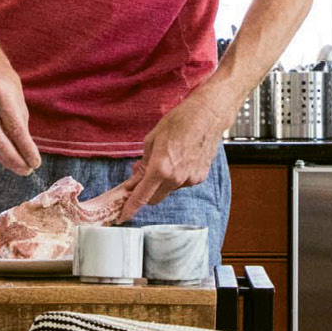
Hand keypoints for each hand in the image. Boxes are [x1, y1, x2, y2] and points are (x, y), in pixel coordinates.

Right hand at [0, 55, 40, 175]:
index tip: (36, 162)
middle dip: (14, 159)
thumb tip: (25, 151)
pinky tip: (5, 158)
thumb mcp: (17, 98)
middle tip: (27, 171)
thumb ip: (19, 123)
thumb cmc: (4, 82)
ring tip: (19, 168)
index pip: (14, 128)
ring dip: (4, 159)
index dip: (25, 148)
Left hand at [120, 90, 232, 213]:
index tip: (123, 214)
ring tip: (163, 161)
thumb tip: (136, 177)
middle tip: (139, 178)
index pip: (142, 196)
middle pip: (154, 199)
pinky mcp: (200, 177)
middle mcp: (176, 179)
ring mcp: (190, 180)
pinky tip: (178, 160)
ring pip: (168, 190)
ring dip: (161, 183)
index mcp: (161, 168)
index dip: (131, 207)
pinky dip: (175, 177)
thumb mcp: (152, 139)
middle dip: (145, 193)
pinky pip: (181, 183)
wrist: (208, 116)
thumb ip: (143, 163)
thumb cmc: (179, 122)